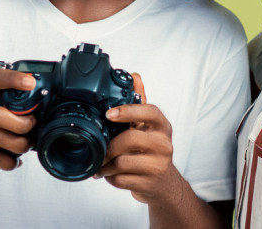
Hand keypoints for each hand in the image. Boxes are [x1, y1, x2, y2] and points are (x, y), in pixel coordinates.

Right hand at [0, 68, 38, 169]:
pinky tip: (16, 157)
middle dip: (31, 124)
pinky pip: (2, 161)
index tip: (30, 83)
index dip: (17, 80)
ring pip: (14, 144)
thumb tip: (32, 86)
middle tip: (32, 121)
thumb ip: (2, 85)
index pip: (0, 79)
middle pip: (17, 123)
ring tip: (28, 139)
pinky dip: (13, 162)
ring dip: (26, 144)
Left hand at [97, 74, 183, 203]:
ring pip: (122, 162)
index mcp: (162, 125)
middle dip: (109, 146)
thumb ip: (140, 102)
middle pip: (131, 139)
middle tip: (98, 148)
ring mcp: (158, 164)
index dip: (128, 110)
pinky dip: (110, 178)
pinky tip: (110, 175)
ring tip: (101, 164)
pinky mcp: (149, 183)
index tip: (109, 114)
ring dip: (105, 165)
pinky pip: (120, 179)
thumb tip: (135, 76)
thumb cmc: (151, 150)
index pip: (150, 112)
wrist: (163, 183)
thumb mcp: (148, 126)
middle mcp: (163, 143)